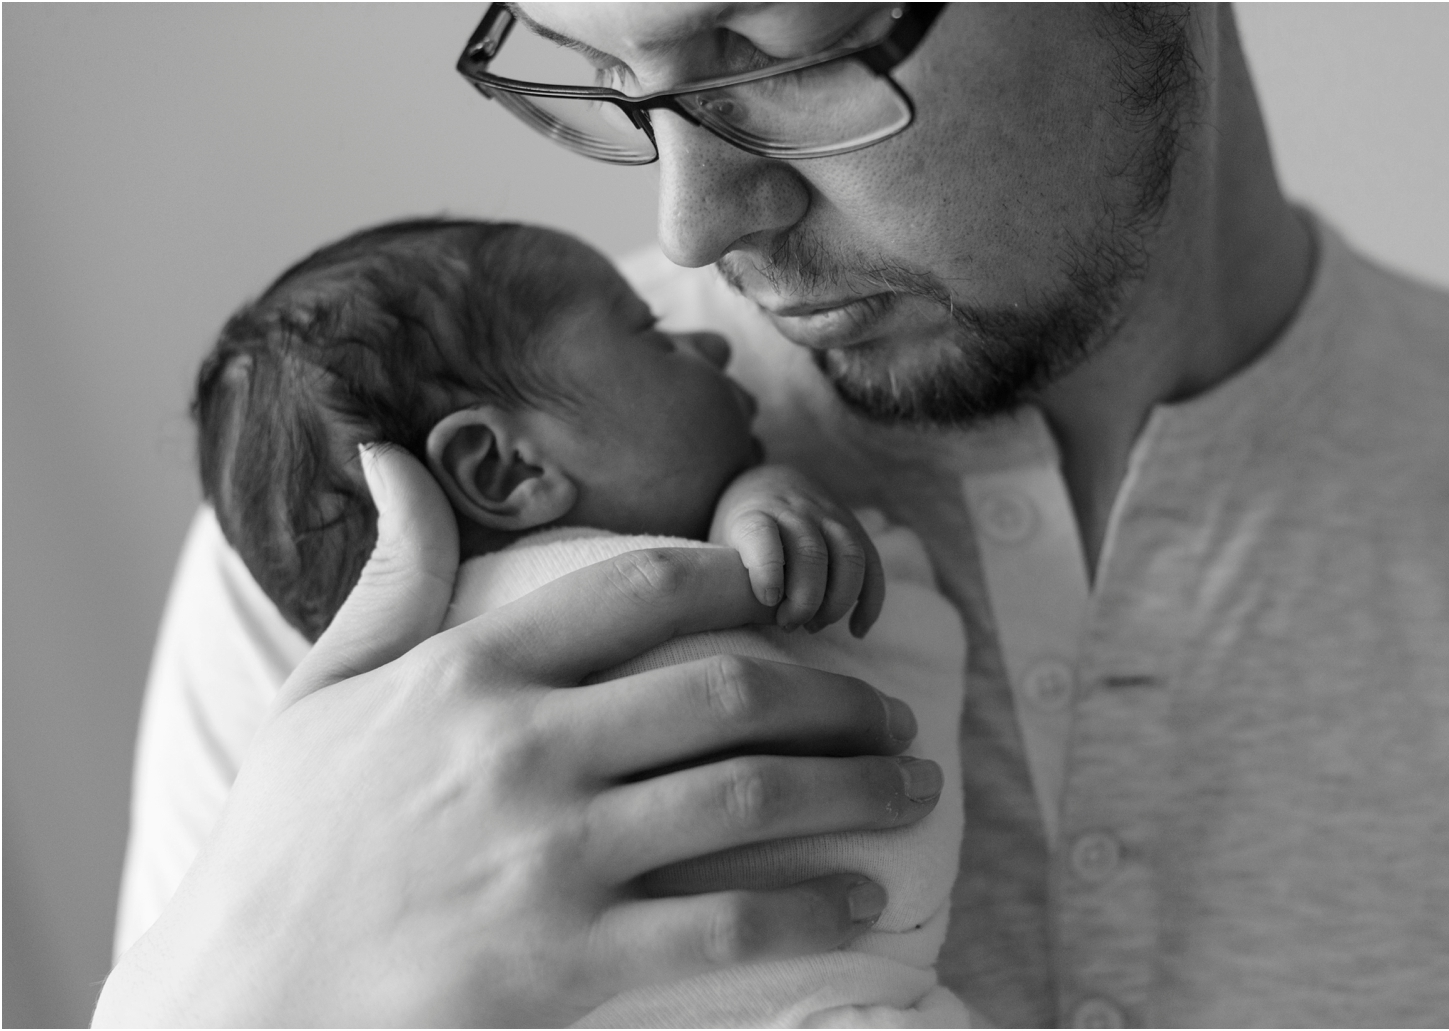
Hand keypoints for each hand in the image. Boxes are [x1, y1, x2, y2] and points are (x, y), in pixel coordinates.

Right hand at [94, 445, 937, 1027]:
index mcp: (473, 669)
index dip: (747, 578)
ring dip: (856, 789)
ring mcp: (551, 856)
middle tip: (890, 711)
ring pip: (749, 798)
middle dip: (836, 695)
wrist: (239, 998)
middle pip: (729, 691)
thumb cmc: (285, 841)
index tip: (799, 595)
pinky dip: (810, 909)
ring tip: (913, 787)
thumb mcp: (323, 690)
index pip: (645, 589)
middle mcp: (524, 747)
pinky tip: (860, 899)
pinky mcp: (569, 961)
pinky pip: (726, 927)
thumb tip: (393, 459)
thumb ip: (390, 577)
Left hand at [710, 464, 886, 636]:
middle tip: (789, 624)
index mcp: (755, 514)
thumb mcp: (722, 542)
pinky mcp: (853, 529)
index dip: (767, 568)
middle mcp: (796, 512)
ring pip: (849, 556)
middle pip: (811, 552)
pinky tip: (856, 630)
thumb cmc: (740, 529)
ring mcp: (829, 517)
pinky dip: (869, 601)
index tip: (768, 599)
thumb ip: (729, 574)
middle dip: (805, 598)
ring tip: (815, 626)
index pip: (763, 536)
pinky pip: (872, 565)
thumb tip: (729, 619)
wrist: (768, 483)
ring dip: (838, 600)